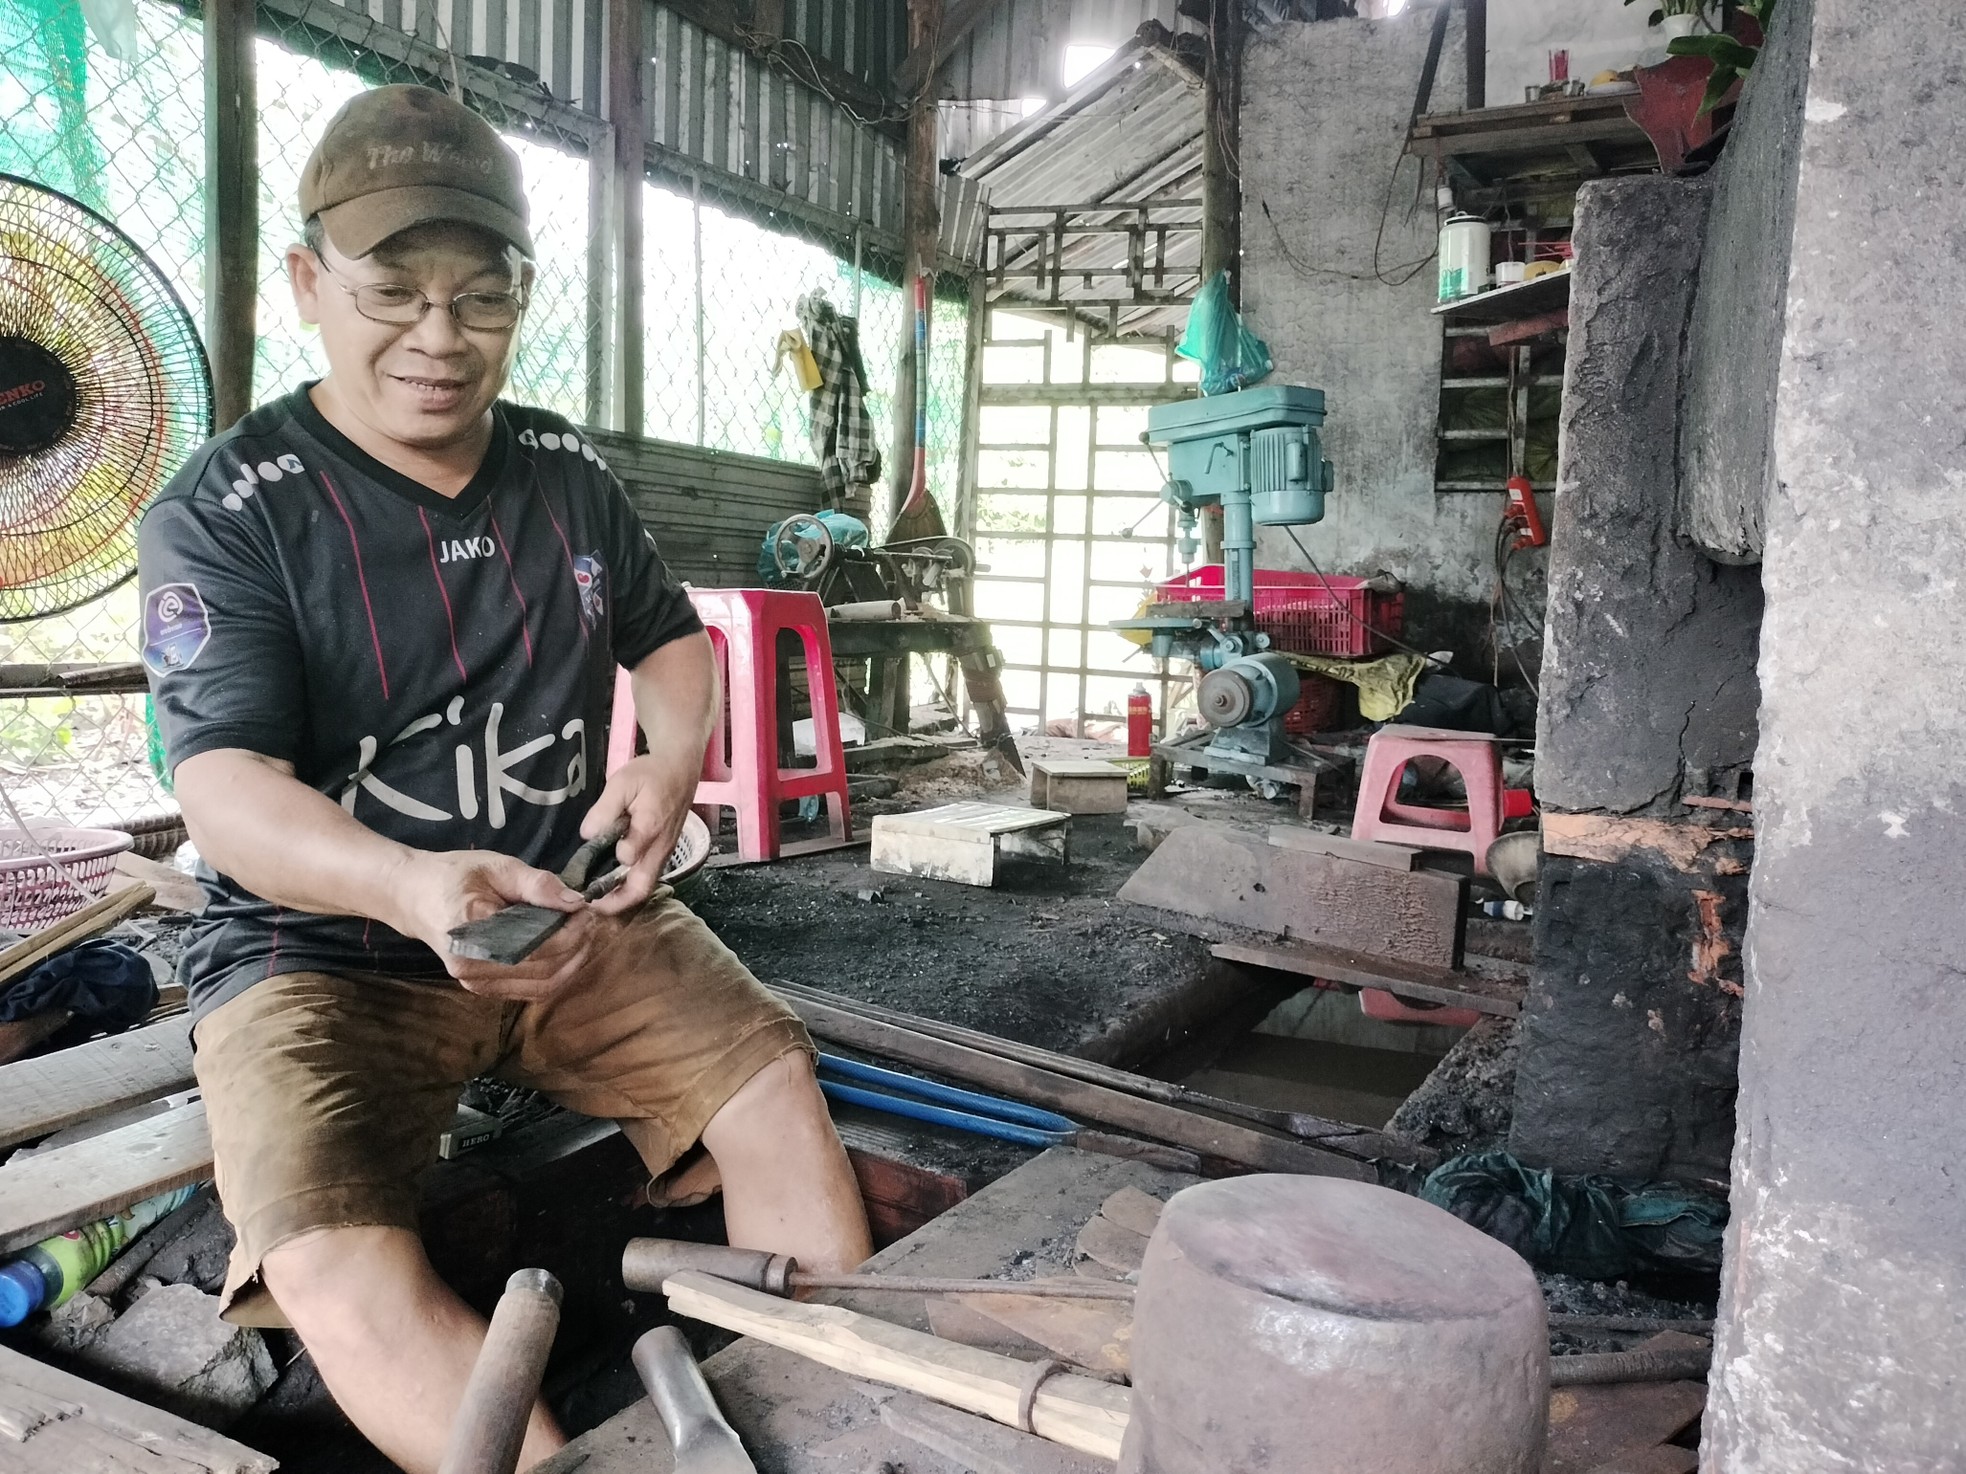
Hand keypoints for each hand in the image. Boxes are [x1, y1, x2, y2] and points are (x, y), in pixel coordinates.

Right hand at [392, 849, 606, 1002]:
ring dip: (571, 964)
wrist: (414, 896)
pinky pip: (530, 990)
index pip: (535, 945)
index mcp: (470, 934)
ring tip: (583, 935)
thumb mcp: (496, 866)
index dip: (570, 932)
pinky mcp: (482, 989)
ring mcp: (475, 984)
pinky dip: (556, 974)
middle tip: (590, 921)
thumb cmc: (454, 876)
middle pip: (543, 970)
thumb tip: (575, 901)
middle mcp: (471, 968)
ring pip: (541, 987)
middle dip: (576, 946)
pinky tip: (567, 951)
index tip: (587, 911)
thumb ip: (536, 884)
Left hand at [580, 754, 694, 914]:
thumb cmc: (651, 774)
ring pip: (645, 887)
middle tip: (587, 906)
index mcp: (650, 827)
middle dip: (615, 904)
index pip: (627, 856)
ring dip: (621, 899)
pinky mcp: (663, 854)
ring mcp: (663, 853)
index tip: (584, 868)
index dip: (606, 860)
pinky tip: (609, 886)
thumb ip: (604, 809)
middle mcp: (659, 847)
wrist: (680, 770)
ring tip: (594, 901)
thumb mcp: (622, 782)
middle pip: (641, 888)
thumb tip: (588, 835)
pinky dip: (629, 889)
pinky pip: (647, 879)